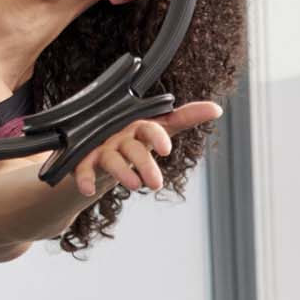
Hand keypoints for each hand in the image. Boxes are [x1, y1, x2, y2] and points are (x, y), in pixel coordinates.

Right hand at [71, 101, 222, 197]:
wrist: (96, 149)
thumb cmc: (133, 138)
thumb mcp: (159, 129)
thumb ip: (185, 118)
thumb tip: (217, 108)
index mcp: (137, 126)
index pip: (149, 128)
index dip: (157, 138)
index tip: (167, 151)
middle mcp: (118, 135)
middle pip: (133, 148)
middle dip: (144, 164)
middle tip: (156, 184)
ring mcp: (100, 148)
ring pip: (111, 159)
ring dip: (121, 171)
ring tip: (135, 186)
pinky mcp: (83, 161)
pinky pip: (83, 169)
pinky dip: (84, 179)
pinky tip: (88, 190)